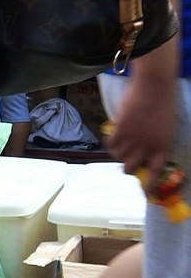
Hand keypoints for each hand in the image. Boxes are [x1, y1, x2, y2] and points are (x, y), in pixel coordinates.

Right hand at [107, 74, 176, 189]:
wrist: (155, 86)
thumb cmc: (165, 102)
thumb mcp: (167, 127)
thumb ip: (156, 141)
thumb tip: (145, 150)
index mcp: (162, 147)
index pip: (155, 172)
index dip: (149, 184)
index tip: (145, 191)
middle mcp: (146, 147)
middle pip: (131, 167)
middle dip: (128, 165)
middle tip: (127, 159)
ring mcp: (132, 139)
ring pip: (118, 156)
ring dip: (118, 152)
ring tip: (119, 145)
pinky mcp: (120, 130)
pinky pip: (110, 143)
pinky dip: (110, 141)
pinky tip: (112, 136)